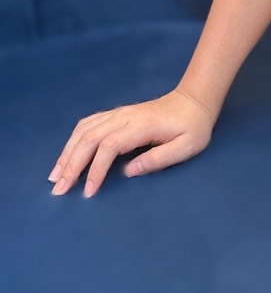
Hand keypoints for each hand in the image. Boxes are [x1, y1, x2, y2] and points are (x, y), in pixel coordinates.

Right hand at [47, 88, 216, 198]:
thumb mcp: (187, 146)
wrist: (194, 101)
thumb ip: (159, 159)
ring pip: (84, 130)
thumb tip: (129, 171)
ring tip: (55, 176)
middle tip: (58, 190)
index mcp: (141, 125)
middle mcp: (125, 116)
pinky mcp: (116, 114)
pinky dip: (73, 141)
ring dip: (67, 153)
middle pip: (89, 138)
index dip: (95, 169)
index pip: (109, 146)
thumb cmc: (193, 127)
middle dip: (71, 165)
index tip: (88, 191)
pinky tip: (66, 155)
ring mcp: (119, 113)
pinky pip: (88, 124)